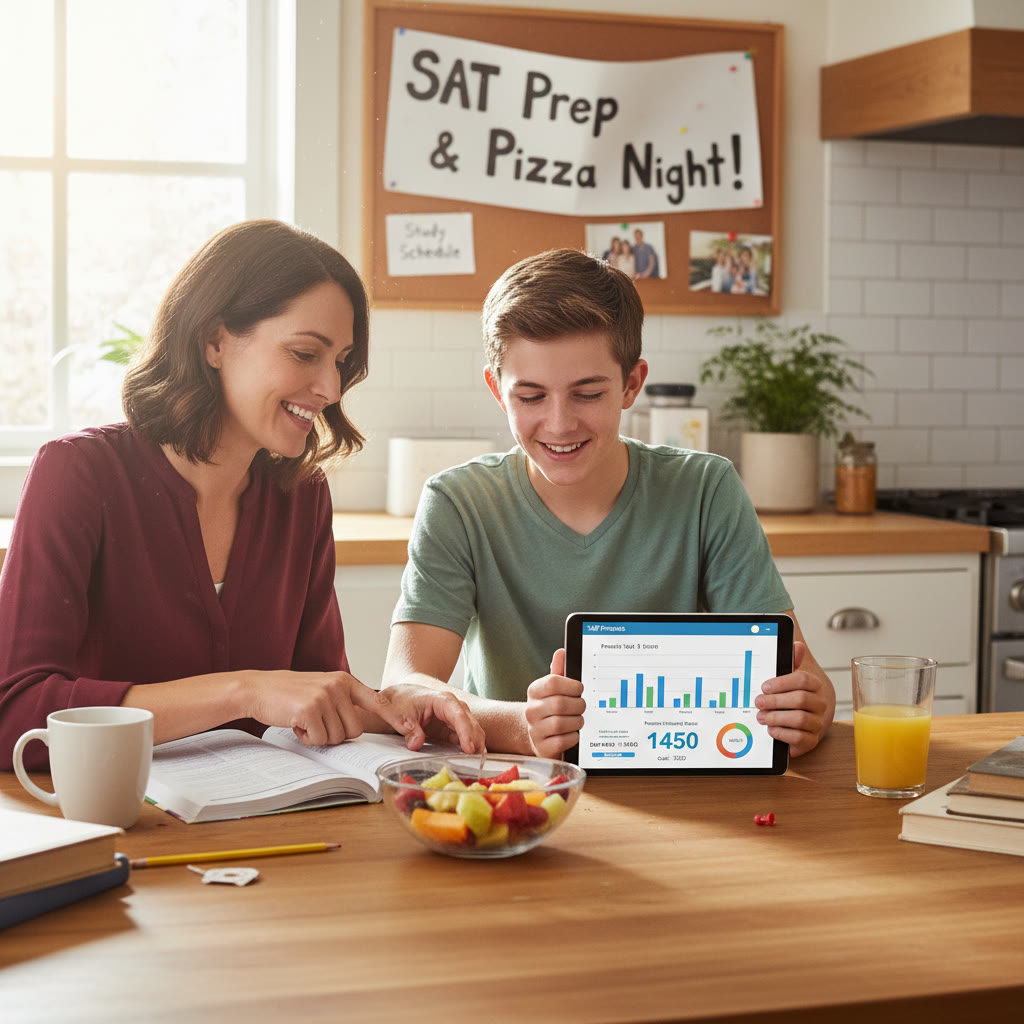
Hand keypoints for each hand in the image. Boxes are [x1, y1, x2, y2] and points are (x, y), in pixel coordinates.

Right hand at [242, 669, 385, 746]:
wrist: (259, 687)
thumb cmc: (292, 694)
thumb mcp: (323, 689)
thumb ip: (343, 702)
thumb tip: (359, 726)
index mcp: (345, 681)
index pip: (378, 701)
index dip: (395, 718)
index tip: (412, 730)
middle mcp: (339, 686)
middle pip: (355, 730)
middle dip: (336, 733)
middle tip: (317, 722)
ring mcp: (325, 696)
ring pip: (337, 737)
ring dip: (319, 736)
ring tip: (304, 719)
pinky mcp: (310, 709)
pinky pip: (319, 739)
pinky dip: (306, 737)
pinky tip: (296, 723)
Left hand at [370, 682, 485, 754]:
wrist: (399, 697)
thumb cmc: (400, 703)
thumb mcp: (397, 714)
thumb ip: (407, 728)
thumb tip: (416, 744)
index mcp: (442, 700)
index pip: (458, 716)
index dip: (465, 733)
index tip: (469, 749)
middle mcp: (454, 707)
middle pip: (471, 724)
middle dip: (475, 742)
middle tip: (475, 763)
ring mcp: (455, 717)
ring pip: (473, 731)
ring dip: (476, 747)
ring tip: (475, 765)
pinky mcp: (453, 728)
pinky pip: (466, 738)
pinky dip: (470, 748)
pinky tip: (471, 761)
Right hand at [524, 649, 585, 758]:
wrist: (536, 733)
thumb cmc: (550, 707)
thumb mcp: (553, 689)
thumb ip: (559, 671)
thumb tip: (561, 652)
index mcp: (534, 691)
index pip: (553, 682)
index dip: (572, 685)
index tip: (579, 689)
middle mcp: (531, 710)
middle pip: (560, 703)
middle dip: (578, 704)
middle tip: (582, 706)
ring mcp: (535, 730)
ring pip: (562, 723)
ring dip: (577, 721)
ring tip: (577, 719)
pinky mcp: (542, 748)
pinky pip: (564, 740)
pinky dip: (574, 736)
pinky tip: (572, 732)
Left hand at [754, 641, 834, 756]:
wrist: (810, 719)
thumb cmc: (796, 695)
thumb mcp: (793, 678)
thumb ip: (792, 662)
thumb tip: (797, 644)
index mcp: (816, 684)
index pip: (802, 679)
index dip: (781, 683)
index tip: (764, 686)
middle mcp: (821, 703)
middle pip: (799, 699)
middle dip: (775, 701)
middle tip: (758, 702)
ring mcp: (819, 722)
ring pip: (800, 719)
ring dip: (776, 717)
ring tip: (761, 716)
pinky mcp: (813, 740)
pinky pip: (800, 738)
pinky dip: (782, 733)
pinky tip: (771, 729)